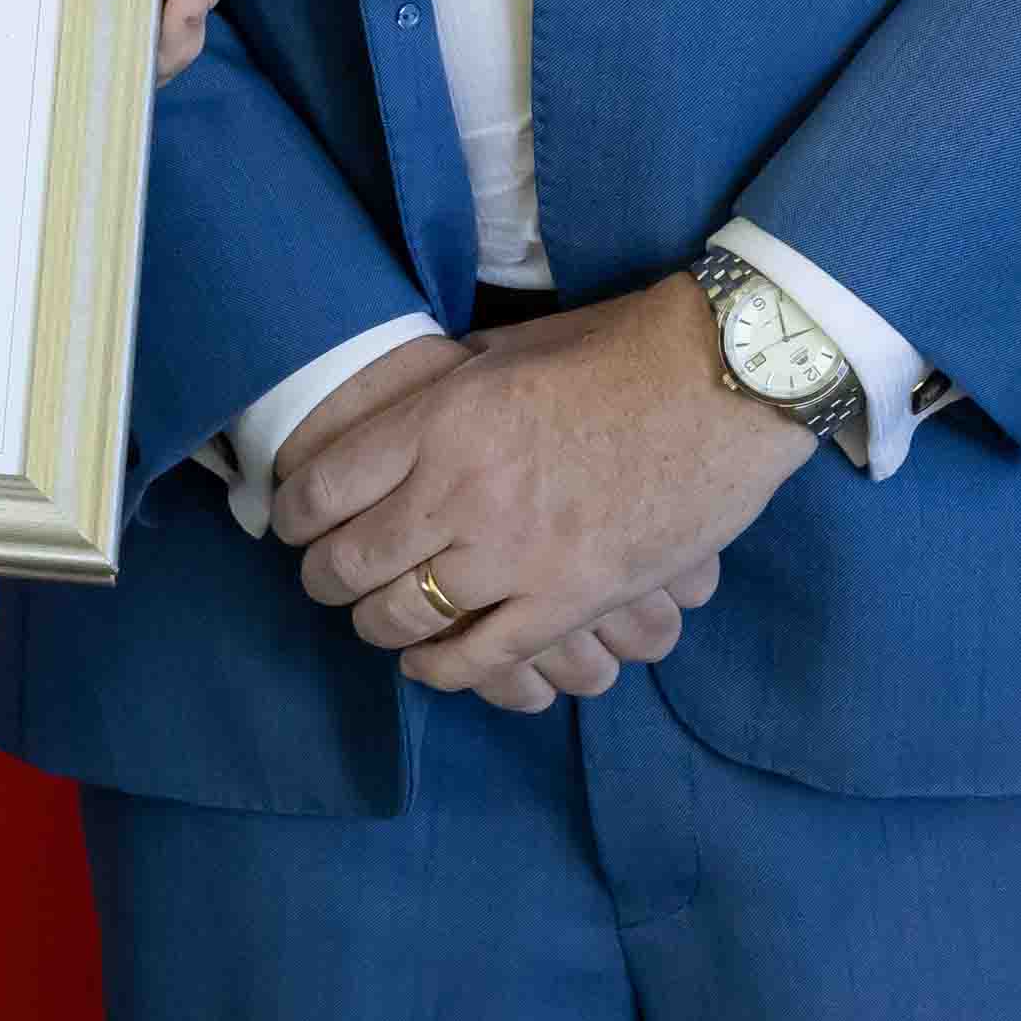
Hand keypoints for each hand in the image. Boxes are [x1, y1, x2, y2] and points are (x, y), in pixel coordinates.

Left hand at [277, 270, 808, 697]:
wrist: (729, 381)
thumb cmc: (622, 350)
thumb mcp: (508, 350)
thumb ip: (442, 392)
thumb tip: (390, 412)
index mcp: (439, 418)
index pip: (320, 489)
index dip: (291, 516)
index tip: (294, 524)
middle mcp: (462, 489)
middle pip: (348, 562)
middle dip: (323, 577)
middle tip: (326, 577)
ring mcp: (515, 552)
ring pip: (402, 617)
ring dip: (375, 626)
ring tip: (375, 618)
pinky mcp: (570, 599)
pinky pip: (478, 659)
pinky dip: (438, 670)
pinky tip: (427, 662)